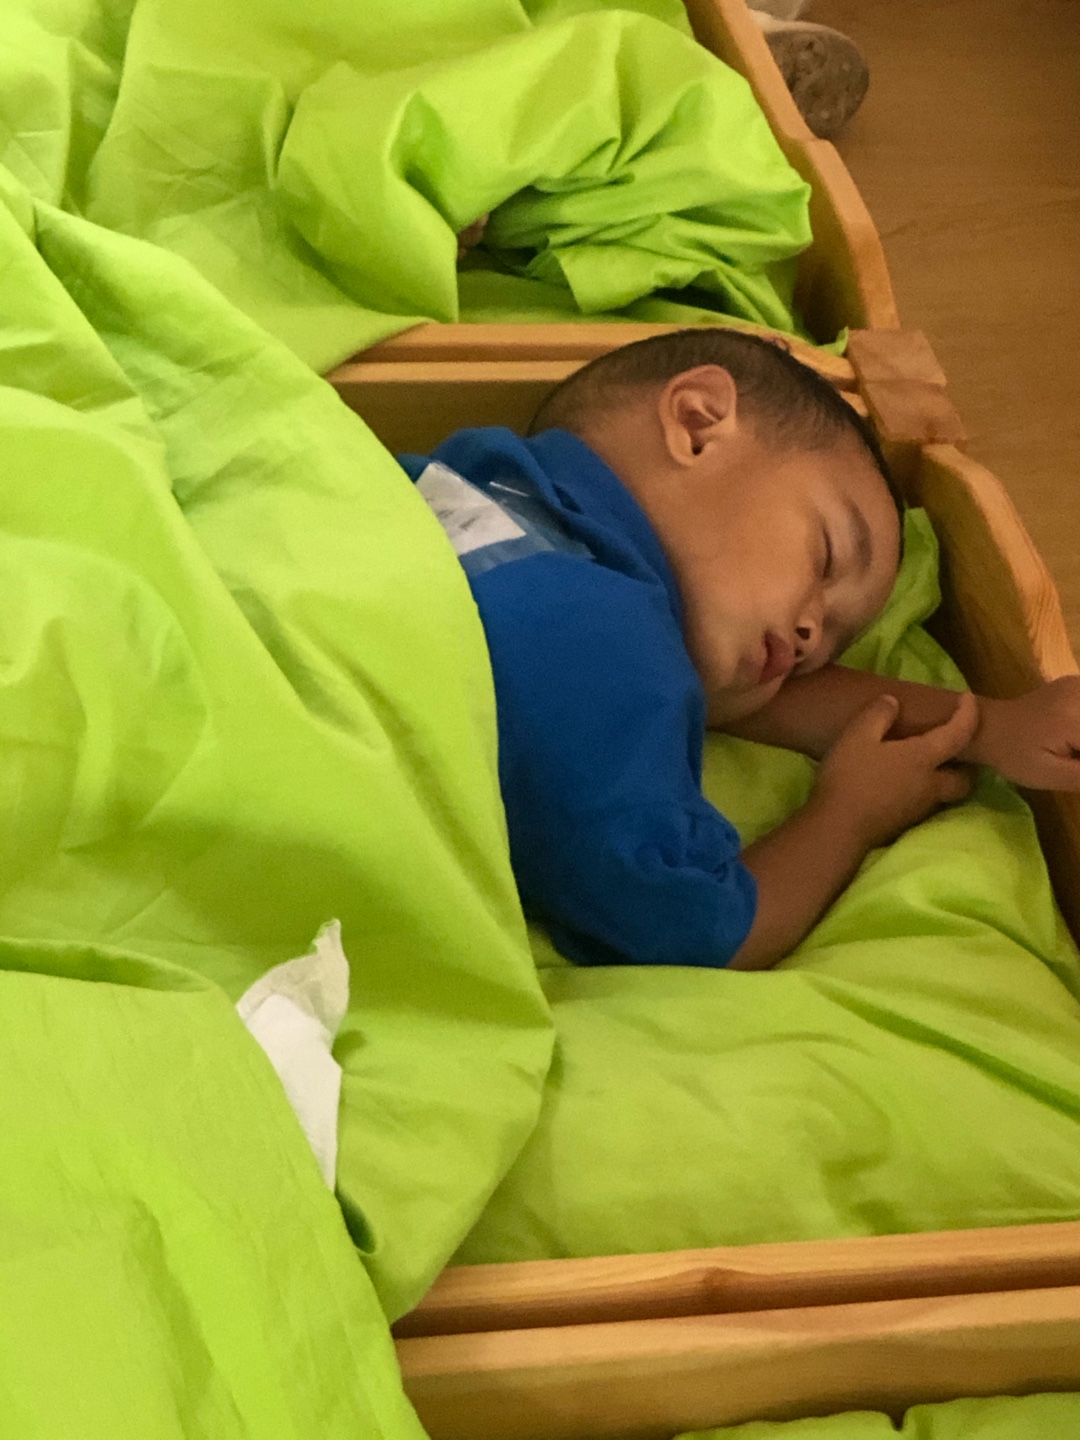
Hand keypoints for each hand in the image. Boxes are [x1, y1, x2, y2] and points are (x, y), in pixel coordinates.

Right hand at [814, 690, 978, 849]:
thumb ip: (878, 714)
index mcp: (923, 759)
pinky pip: (925, 803)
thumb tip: (893, 702)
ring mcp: (919, 808)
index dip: (968, 714)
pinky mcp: (904, 823)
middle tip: (954, 749)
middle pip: (965, 778)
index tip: (968, 699)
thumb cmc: (850, 777)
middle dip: (967, 764)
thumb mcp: (857, 736)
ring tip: (926, 765)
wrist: (838, 828)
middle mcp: (930, 785)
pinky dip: (923, 790)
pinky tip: (901, 784)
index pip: (959, 734)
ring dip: (945, 778)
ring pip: (945, 793)